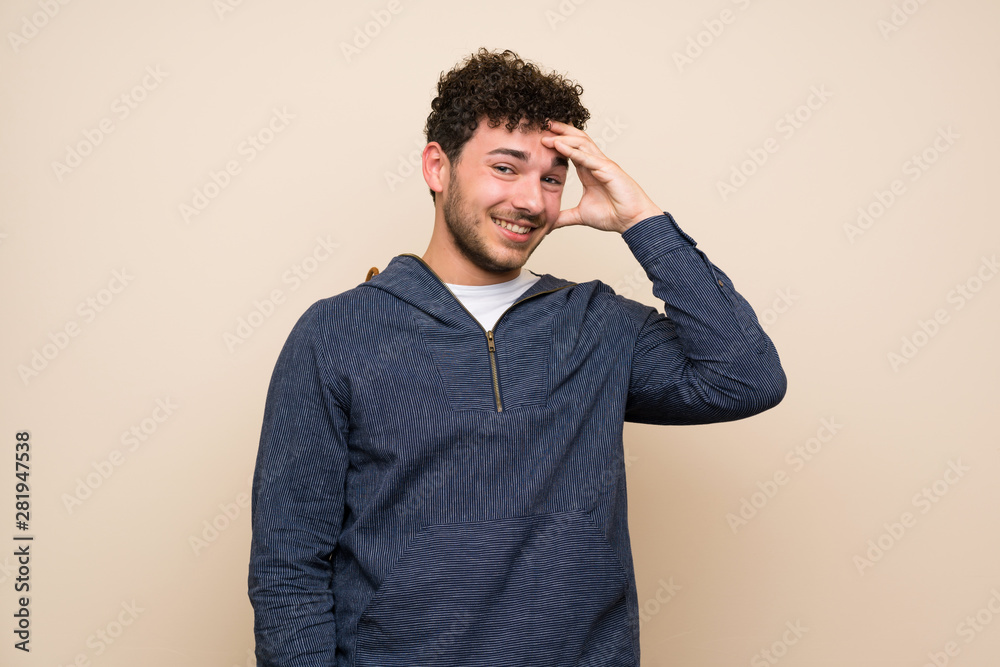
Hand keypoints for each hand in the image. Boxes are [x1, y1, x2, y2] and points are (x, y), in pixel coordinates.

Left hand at [541, 120, 662, 233]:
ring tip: (547, 132)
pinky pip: (587, 157)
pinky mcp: (608, 170)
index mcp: (588, 171)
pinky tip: (559, 144)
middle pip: (577, 140)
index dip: (557, 141)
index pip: (571, 150)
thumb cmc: (613, 215)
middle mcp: (595, 164)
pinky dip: (572, 150)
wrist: (631, 222)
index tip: (540, 137)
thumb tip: (550, 224)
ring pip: (581, 144)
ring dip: (563, 137)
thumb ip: (565, 217)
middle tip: (543, 124)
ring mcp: (603, 165)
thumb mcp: (580, 216)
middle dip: (560, 131)